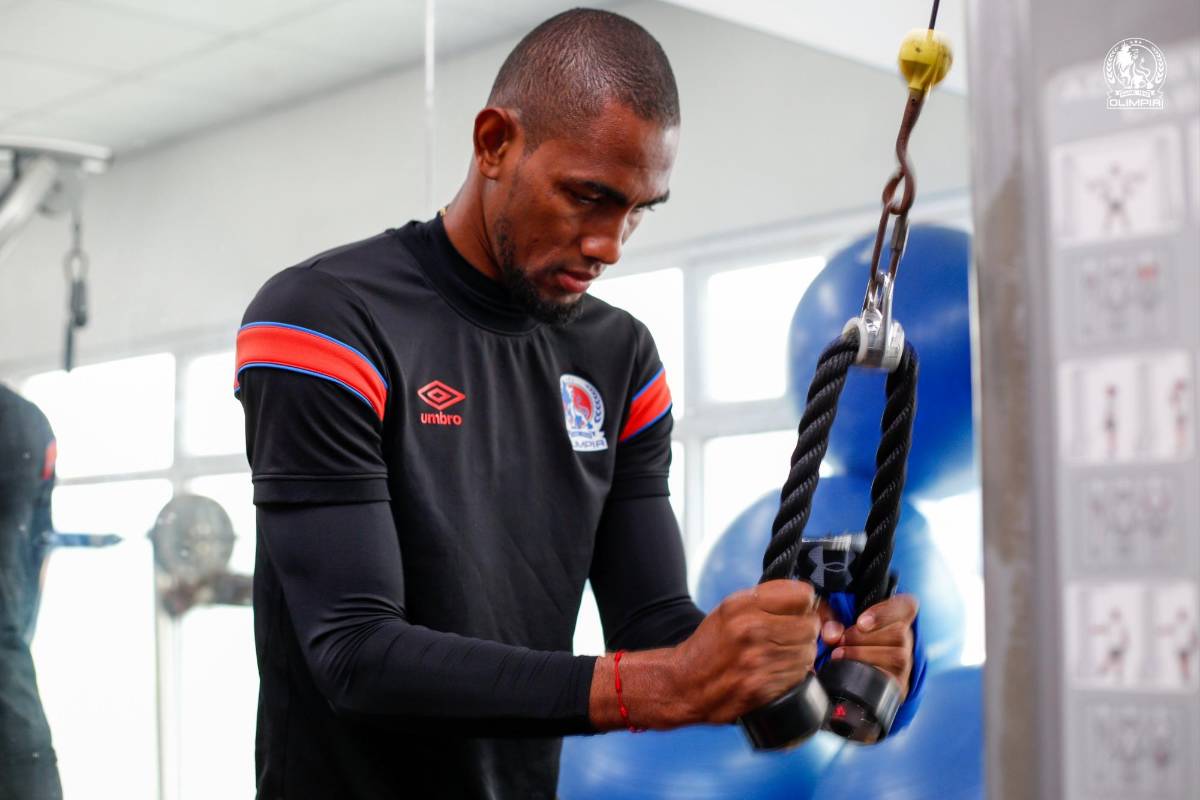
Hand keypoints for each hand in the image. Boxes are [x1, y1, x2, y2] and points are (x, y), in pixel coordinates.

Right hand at [670, 580, 821, 723]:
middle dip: (806, 630)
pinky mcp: (762, 687)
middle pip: (810, 624)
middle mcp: (750, 630)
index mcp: (741, 606)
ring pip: (808, 651)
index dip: (805, 602)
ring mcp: (757, 660)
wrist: (683, 684)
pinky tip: (777, 671)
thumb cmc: (709, 646)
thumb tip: (807, 599)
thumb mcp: (729, 610)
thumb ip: (765, 599)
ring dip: (801, 654)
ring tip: (781, 655)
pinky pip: (799, 675)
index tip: (800, 609)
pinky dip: (794, 674)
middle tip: (791, 636)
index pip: (801, 594)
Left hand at [818, 593, 918, 698]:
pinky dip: (868, 671)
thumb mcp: (842, 627)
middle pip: (899, 632)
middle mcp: (906, 639)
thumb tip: (831, 635)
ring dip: (862, 654)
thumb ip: (834, 624)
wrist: (857, 678)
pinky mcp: (900, 682)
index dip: (885, 612)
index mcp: (897, 618)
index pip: (907, 606)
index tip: (860, 623)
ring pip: (897, 654)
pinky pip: (891, 677)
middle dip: (863, 637)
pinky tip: (851, 669)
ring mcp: (905, 662)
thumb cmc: (850, 643)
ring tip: (841, 653)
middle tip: (841, 640)